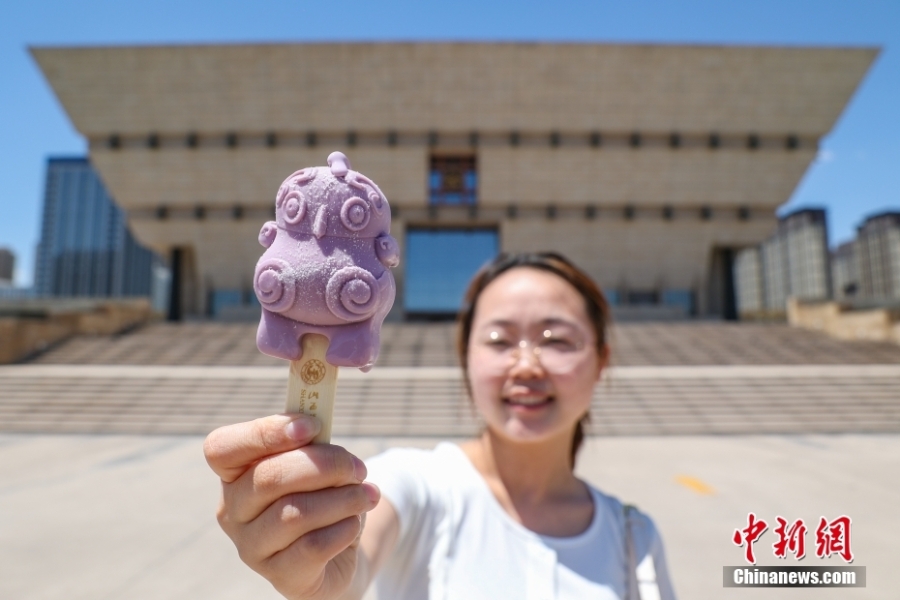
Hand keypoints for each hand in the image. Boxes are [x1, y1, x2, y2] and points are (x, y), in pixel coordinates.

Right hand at [203, 414, 379, 599]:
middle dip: (325, 466)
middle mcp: (232, 511)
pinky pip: (313, 548)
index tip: (313, 426)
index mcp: (233, 473)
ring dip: (342, 499)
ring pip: (294, 514)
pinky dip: (342, 529)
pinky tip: (354, 522)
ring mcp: (252, 547)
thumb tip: (317, 418)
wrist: (336, 550)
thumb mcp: (316, 461)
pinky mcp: (280, 576)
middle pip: (269, 478)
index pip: (222, 448)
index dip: (266, 433)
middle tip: (357, 468)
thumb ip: (310, 440)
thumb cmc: (321, 494)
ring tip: (367, 495)